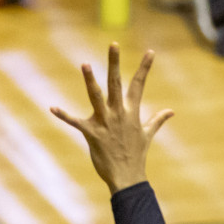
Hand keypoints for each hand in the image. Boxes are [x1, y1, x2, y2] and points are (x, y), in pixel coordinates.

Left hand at [51, 44, 173, 195]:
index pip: (139, 85)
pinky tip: (52, 108)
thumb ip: (157, 120)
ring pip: (96, 97)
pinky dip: (64, 116)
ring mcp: (105, 123)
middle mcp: (119, 114)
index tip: (150, 51)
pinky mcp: (92, 134)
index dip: (144, 68)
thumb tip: (171, 111)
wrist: (128, 178)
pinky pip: (75, 122)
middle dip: (114, 63)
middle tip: (113, 44)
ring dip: (90, 80)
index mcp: (132, 113)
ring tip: (85, 64)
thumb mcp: (148, 136)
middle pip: (116, 83)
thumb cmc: (137, 156)